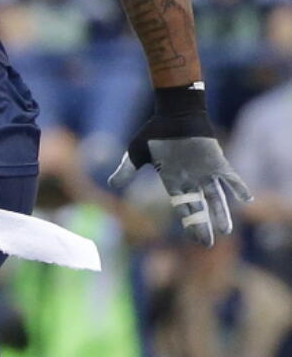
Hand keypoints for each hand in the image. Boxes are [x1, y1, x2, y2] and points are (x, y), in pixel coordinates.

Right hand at [108, 86, 251, 246]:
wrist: (175, 113)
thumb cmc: (155, 132)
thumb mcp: (136, 152)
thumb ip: (127, 170)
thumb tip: (110, 184)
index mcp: (173, 182)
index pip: (182, 207)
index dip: (189, 223)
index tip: (195, 240)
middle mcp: (191, 181)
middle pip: (199, 207)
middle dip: (203, 225)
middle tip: (207, 243)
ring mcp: (205, 172)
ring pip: (216, 197)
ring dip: (221, 213)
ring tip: (227, 230)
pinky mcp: (217, 162)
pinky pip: (230, 177)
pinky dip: (238, 187)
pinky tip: (246, 198)